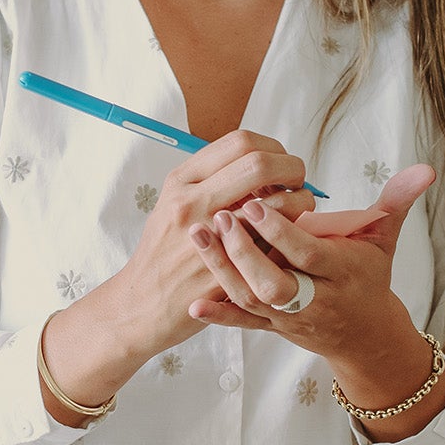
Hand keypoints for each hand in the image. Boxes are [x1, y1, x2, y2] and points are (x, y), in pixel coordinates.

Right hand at [100, 129, 316, 360]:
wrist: (144, 302)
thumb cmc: (163, 252)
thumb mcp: (172, 204)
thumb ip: (209, 181)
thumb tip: (258, 160)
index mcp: (181, 181)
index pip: (240, 143)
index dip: (272, 148)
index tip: (280, 159)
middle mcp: (192, 203)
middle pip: (259, 164)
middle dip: (291, 168)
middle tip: (297, 179)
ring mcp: (209, 237)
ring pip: (274, 205)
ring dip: (299, 201)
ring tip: (300, 205)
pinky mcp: (227, 269)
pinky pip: (273, 243)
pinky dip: (291, 233)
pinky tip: (290, 234)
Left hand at [186, 164, 436, 368]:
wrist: (364, 336)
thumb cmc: (369, 279)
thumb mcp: (383, 241)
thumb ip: (396, 203)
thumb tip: (424, 168)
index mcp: (343, 272)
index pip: (309, 253)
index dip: (282, 231)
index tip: (256, 201)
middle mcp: (316, 298)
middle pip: (276, 282)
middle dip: (246, 252)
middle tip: (221, 215)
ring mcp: (291, 317)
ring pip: (254, 300)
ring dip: (223, 270)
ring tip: (198, 234)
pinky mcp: (273, 328)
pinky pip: (245, 325)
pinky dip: (220, 316)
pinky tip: (194, 304)